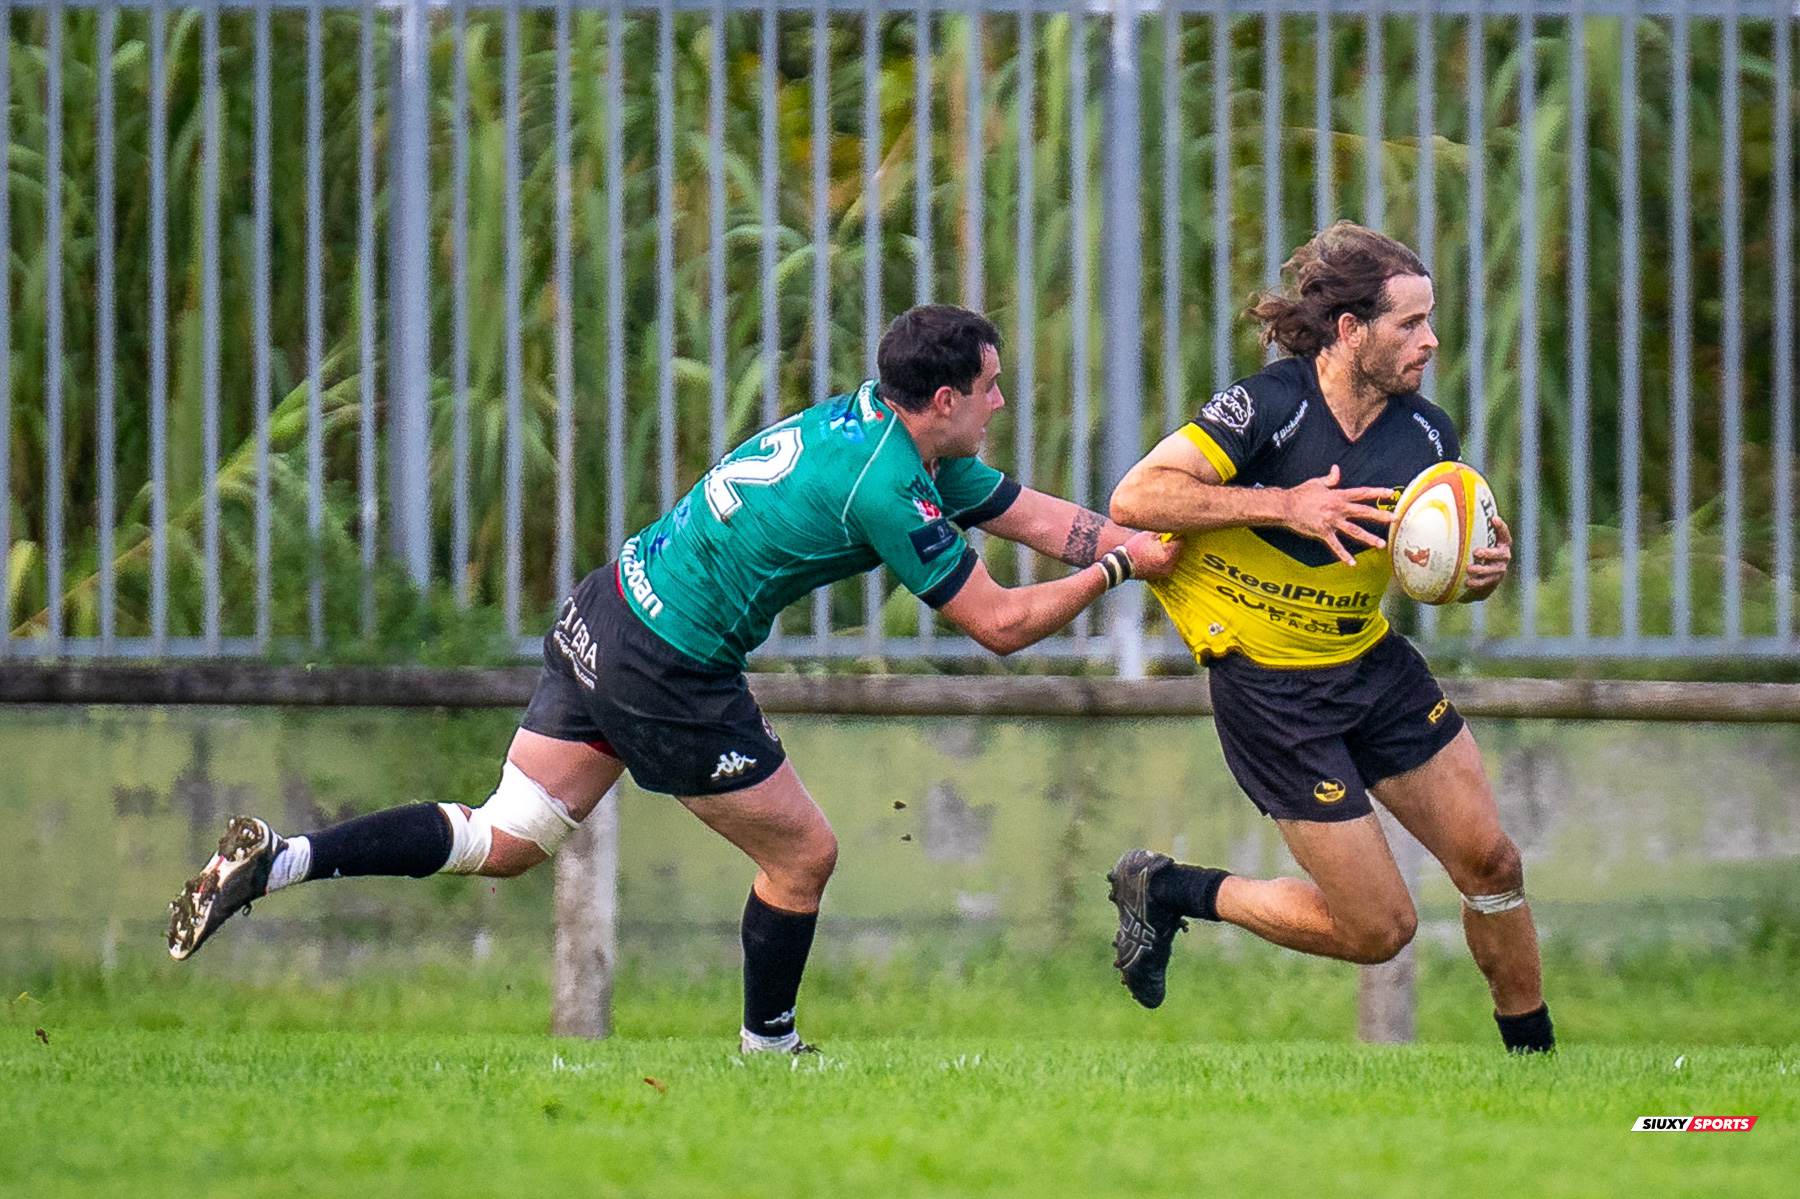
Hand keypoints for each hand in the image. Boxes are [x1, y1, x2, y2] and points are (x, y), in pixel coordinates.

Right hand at [1119, 530, 1183, 580]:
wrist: (1123, 565)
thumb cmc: (1134, 548)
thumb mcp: (1149, 535)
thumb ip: (1164, 532)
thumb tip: (1174, 529)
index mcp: (1167, 555)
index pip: (1181, 542)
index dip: (1177, 535)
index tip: (1172, 532)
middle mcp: (1170, 566)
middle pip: (1179, 551)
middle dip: (1173, 544)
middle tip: (1163, 539)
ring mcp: (1166, 572)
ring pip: (1174, 558)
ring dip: (1169, 552)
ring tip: (1157, 548)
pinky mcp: (1162, 575)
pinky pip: (1168, 564)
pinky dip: (1165, 559)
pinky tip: (1156, 555)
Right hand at [1281, 465, 1396, 566]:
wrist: (1285, 506)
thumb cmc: (1300, 493)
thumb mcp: (1317, 483)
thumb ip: (1330, 478)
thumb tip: (1337, 469)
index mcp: (1338, 495)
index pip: (1362, 493)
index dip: (1377, 493)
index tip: (1390, 493)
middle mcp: (1338, 508)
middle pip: (1363, 512)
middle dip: (1380, 515)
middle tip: (1395, 518)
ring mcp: (1331, 522)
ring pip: (1354, 531)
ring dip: (1369, 538)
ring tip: (1381, 544)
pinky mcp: (1323, 532)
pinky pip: (1335, 545)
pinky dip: (1344, 555)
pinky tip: (1352, 564)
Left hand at [1461, 515, 1511, 599]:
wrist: (1480, 576)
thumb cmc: (1475, 551)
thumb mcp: (1476, 540)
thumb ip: (1470, 530)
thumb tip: (1445, 515)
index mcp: (1501, 544)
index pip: (1504, 534)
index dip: (1501, 527)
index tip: (1493, 518)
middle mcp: (1503, 556)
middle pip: (1500, 554)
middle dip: (1489, 553)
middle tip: (1477, 552)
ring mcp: (1499, 569)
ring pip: (1493, 570)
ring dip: (1482, 569)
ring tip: (1469, 569)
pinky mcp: (1493, 581)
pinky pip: (1486, 583)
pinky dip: (1478, 583)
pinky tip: (1467, 582)